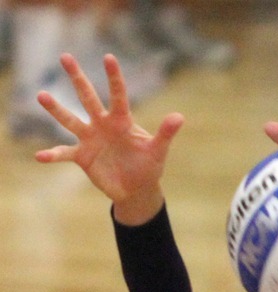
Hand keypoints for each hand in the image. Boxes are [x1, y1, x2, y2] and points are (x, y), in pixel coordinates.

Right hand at [35, 53, 184, 223]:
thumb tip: (179, 117)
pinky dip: (52, 155)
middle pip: (88, 97)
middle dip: (77, 78)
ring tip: (41, 95)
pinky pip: (64, 154)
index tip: (109, 57)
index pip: (118, 95)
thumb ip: (165, 134)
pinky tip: (39, 156)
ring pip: (70, 120)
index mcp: (121, 120)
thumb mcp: (157, 151)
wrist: (136, 189)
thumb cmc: (148, 167)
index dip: (114, 77)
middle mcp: (102, 124)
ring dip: (56, 109)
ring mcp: (90, 139)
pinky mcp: (82, 157)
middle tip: (65, 56)